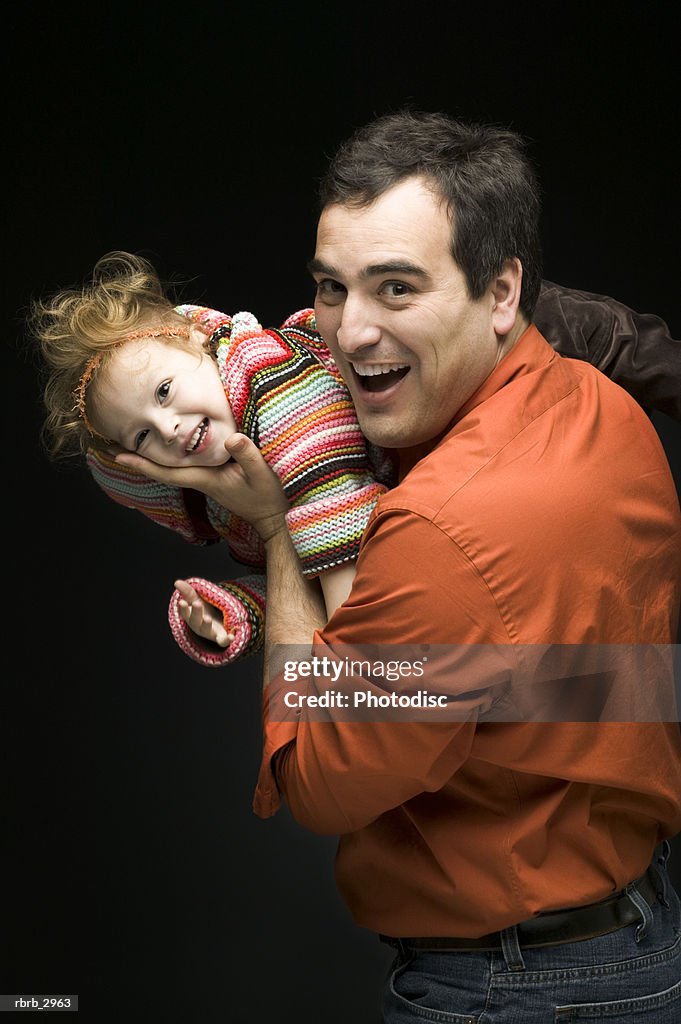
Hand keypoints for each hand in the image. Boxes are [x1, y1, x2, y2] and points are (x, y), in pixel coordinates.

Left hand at [116, 433, 288, 540]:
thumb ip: (247, 455)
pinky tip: (164, 449)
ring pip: (170, 467)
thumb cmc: (268, 497)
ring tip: (129, 443)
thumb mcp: (261, 473)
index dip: (142, 463)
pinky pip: (183, 466)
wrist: (274, 517)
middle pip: (161, 469)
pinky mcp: (214, 476)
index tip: (118, 455)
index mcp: (205, 478)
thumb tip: (232, 437)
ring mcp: (206, 479)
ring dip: (149, 457)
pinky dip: (168, 457)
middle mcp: (200, 479)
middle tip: (109, 445)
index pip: (167, 470)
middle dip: (136, 458)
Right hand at [174, 579, 234, 647]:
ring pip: (207, 631)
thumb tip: (176, 581)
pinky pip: (224, 641)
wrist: (220, 625)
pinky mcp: (222, 638)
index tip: (181, 601)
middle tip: (196, 603)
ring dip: (207, 625)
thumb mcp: (197, 600)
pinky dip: (227, 640)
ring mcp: (211, 633)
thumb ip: (188, 592)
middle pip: (196, 621)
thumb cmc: (206, 611)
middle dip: (196, 613)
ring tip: (208, 619)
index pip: (186, 613)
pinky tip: (232, 636)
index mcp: (192, 617)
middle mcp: (200, 626)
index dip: (183, 608)